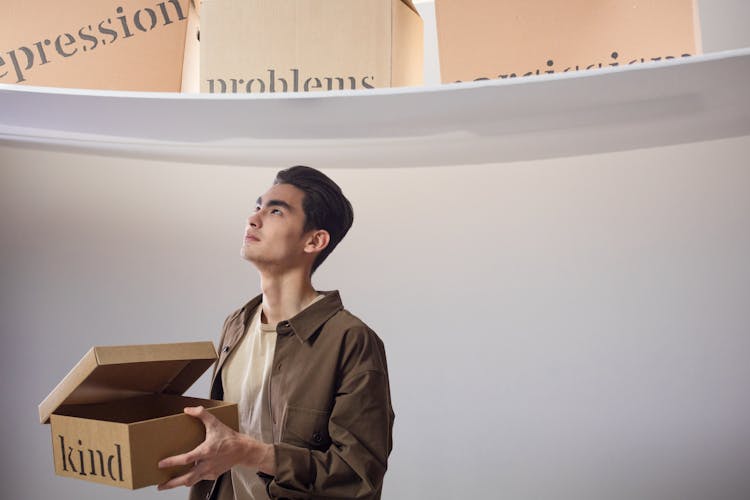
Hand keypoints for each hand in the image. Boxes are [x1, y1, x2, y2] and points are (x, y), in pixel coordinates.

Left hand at [156, 406, 275, 490]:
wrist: (244, 450)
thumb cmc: (229, 437)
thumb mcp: (215, 423)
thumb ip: (201, 414)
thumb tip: (188, 410)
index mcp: (207, 451)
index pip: (187, 459)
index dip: (173, 462)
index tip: (161, 464)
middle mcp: (207, 464)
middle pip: (187, 478)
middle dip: (172, 483)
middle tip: (160, 485)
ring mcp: (210, 471)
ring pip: (191, 481)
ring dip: (178, 484)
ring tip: (168, 485)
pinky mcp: (213, 475)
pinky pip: (199, 479)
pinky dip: (191, 478)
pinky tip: (187, 475)